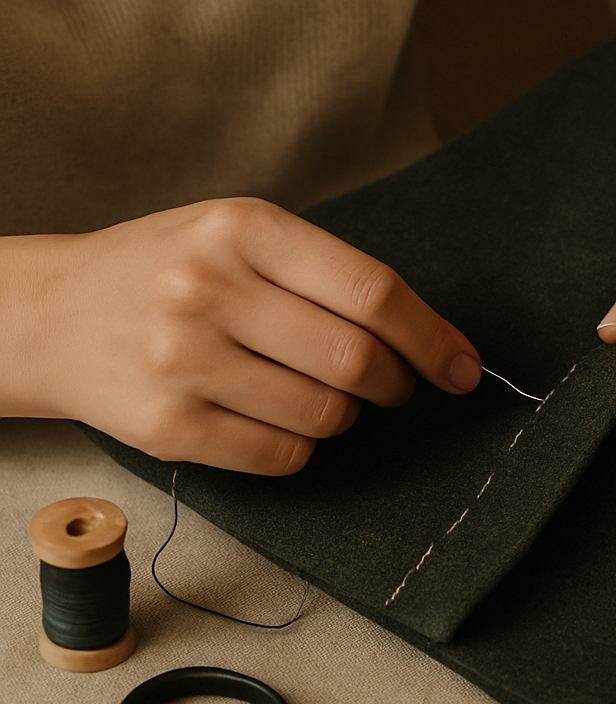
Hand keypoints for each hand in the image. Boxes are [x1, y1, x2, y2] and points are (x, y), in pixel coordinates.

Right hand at [0, 198, 480, 473]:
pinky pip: (284, 456)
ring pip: (326, 417)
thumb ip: (322, 273)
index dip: (433, 338)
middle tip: (391, 385)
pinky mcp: (169, 427)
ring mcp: (184, 362)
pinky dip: (302, 446)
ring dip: (344, 416)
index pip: (373, 292)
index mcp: (241, 228)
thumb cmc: (161, 271)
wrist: (48, 314)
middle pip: (357, 363)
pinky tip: (277, 419)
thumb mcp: (234, 236)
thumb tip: (426, 335)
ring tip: (314, 393)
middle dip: (395, 385)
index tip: (462, 368)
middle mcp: (209, 289)